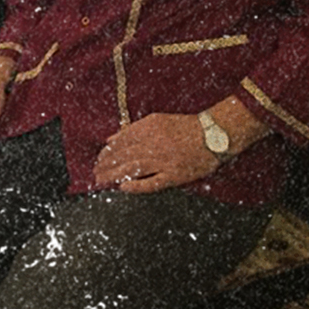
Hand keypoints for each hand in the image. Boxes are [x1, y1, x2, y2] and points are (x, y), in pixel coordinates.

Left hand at [93, 113, 219, 193]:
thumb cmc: (184, 127)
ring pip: (132, 169)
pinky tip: (124, 187)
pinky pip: (152, 183)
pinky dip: (137, 186)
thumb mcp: (156, 121)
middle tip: (95, 173)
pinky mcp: (174, 176)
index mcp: (148, 129)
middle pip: (123, 156)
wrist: (213, 135)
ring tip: (102, 180)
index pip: (120, 143)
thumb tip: (111, 139)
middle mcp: (153, 144)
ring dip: (114, 175)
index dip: (107, 153)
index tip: (98, 160)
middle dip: (106, 166)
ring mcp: (163, 161)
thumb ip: (133, 129)